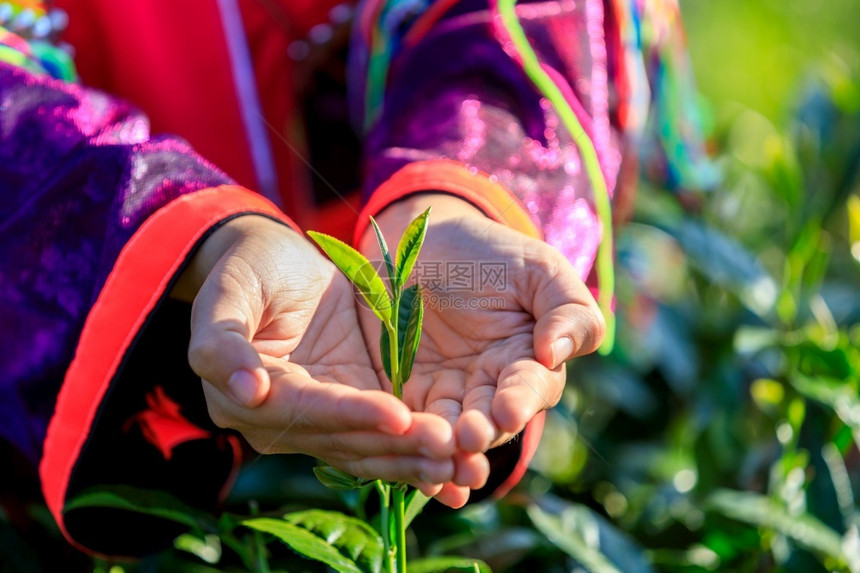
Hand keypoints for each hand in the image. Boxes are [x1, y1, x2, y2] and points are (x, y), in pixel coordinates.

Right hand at [173, 215, 456, 489]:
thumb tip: (250, 392)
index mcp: (241, 396)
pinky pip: (384, 442)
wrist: (276, 266)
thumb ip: (224, 341)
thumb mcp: (229, 292)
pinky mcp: (351, 412)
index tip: (398, 416)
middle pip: (343, 440)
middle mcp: (280, 423)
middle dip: (397, 447)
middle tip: (448, 447)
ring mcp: (319, 422)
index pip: (304, 410)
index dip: (350, 414)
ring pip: (369, 451)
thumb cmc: (249, 269)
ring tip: (464, 466)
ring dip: (416, 462)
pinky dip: (419, 458)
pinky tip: (458, 471)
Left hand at [358, 195, 604, 503]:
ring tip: (438, 447)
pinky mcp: (404, 393)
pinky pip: (407, 420)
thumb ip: (566, 309)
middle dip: (482, 430)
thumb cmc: (489, 254)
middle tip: (470, 437)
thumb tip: (556, 354)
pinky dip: (408, 437)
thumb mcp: (536, 269)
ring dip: (445, 443)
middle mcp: (489, 386)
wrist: (424, 244)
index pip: (531, 387)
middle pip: (490, 419)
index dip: (521, 400)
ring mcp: (446, 393)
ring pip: (449, 428)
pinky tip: (402, 446)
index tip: (508, 411)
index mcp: (527, 359)